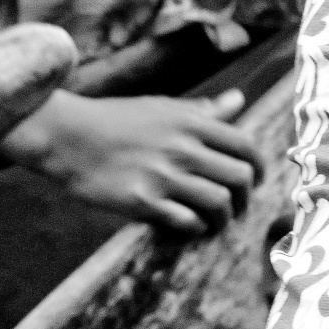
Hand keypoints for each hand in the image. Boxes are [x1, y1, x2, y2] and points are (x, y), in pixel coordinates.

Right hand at [8, 88, 261, 232]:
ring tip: (217, 222)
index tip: (259, 179)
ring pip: (219, 203)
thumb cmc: (116, 119)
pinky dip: (195, 228)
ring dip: (224, 218)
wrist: (66, 135)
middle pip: (240, 178)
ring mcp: (163, 175)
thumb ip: (204, 110)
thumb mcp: (163, 107)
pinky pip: (186, 221)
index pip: (246, 146)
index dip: (261, 166)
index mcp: (191, 122)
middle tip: (239, 206)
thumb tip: (239, 100)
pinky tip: (190, 226)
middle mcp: (183, 148)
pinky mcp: (142, 201)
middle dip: (246, 197)